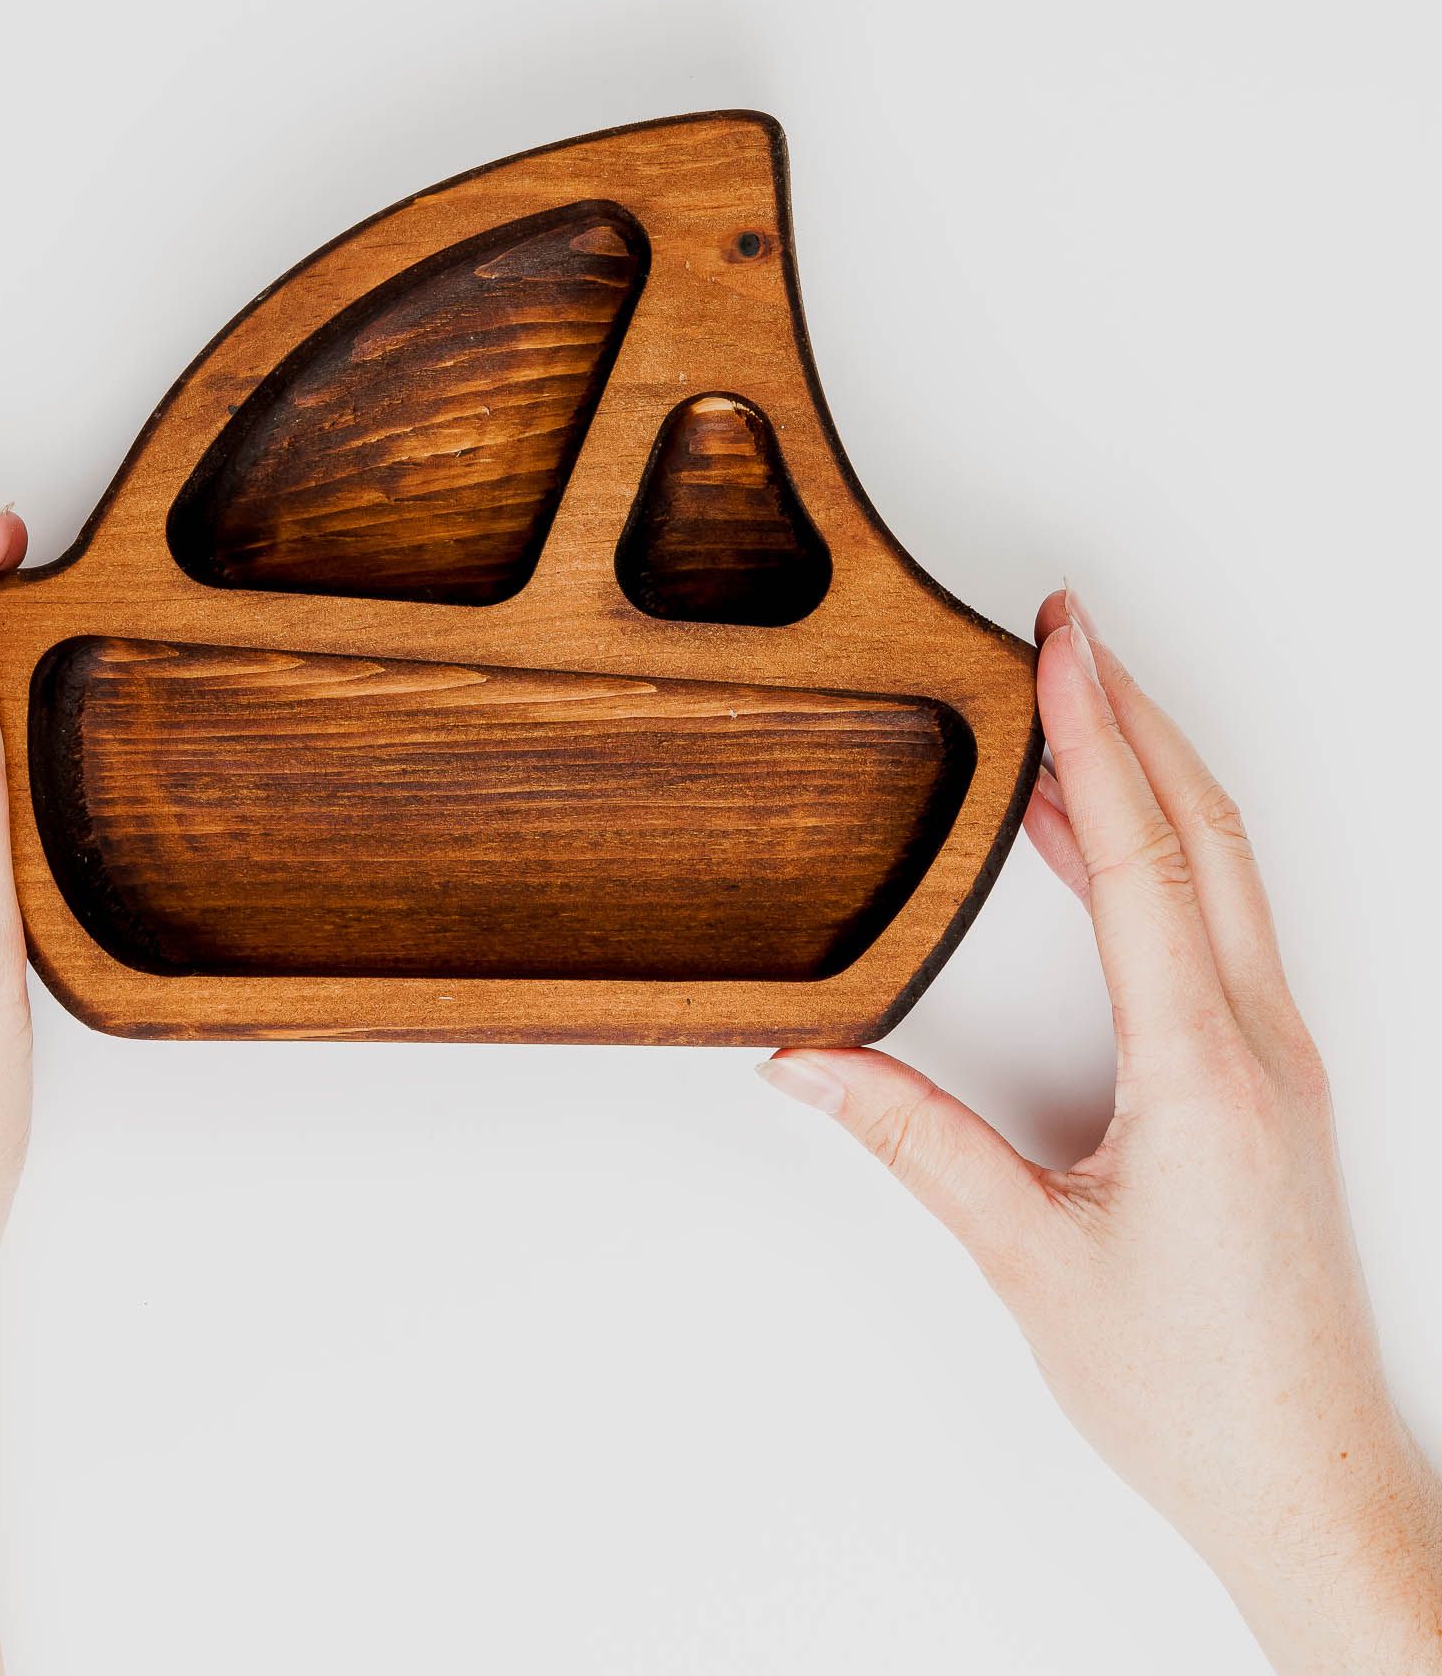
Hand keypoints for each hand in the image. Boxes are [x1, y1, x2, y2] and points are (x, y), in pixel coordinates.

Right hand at [757, 590, 1441, 1673]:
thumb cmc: (1194, 1393)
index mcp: (1204, 1072)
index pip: (1144, 861)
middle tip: (1067, 631)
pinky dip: (1164, 848)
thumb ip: (911, 1142)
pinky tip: (1099, 839)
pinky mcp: (1269, 1082)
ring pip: (1227, 870)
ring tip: (1075, 703)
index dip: (1094, 740)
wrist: (1308, 1484)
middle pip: (1206, 833)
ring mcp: (1277, 1059)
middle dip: (1133, 716)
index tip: (1059, 648)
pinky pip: (1226, 922)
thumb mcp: (1026, 1259)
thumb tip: (807, 1061)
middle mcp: (1259, 1045)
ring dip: (1153, 774)